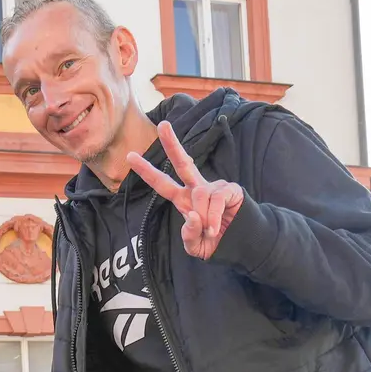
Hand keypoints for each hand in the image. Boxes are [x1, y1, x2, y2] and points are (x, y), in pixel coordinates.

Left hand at [127, 120, 245, 259]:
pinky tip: (216, 228)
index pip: (162, 184)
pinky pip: (216, 200)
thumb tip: (192, 215)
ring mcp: (214, 187)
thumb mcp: (196, 246)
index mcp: (183, 200)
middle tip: (162, 125)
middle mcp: (197, 189)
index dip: (147, 171)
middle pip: (183, 163)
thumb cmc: (215, 242)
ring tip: (210, 231)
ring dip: (203, 218)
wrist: (241, 244)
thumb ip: (188, 236)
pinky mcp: (230, 190)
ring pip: (200, 195)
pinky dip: (214, 217)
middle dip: (172, 144)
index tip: (130, 156)